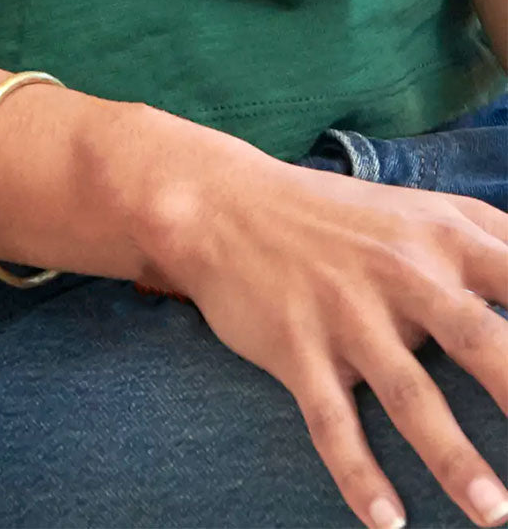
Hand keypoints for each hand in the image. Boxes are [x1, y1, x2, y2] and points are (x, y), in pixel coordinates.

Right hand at [130, 110, 507, 528]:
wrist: (224, 206)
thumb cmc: (332, 213)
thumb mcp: (414, 206)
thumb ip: (487, 234)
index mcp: (438, 236)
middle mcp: (397, 273)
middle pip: (480, 342)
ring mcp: (343, 313)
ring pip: (408, 394)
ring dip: (455, 459)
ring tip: (496, 515)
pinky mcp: (295, 346)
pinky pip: (331, 420)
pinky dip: (359, 475)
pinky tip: (387, 523)